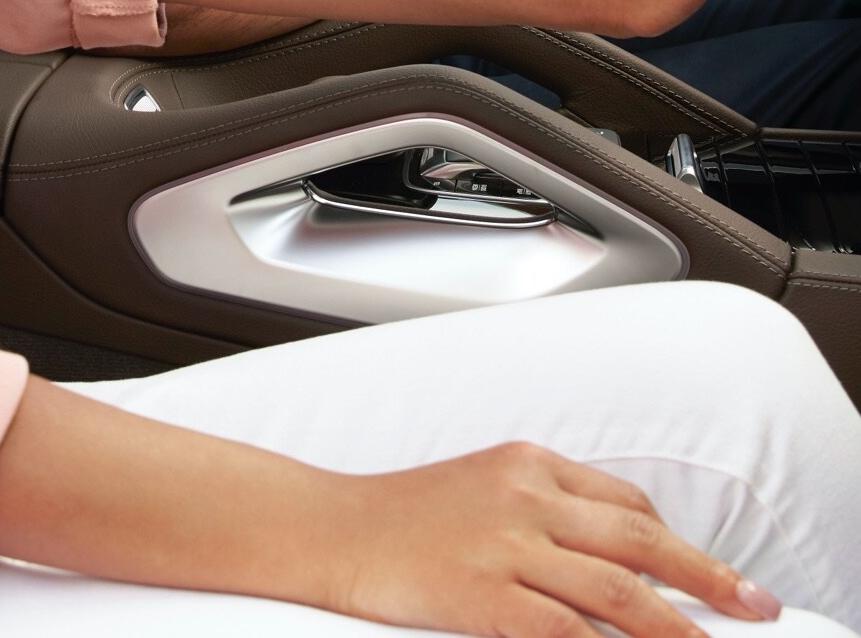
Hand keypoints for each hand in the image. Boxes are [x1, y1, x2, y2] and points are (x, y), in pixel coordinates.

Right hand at [328, 441, 780, 637]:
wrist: (330, 528)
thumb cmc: (401, 515)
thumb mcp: (481, 487)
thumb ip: (541, 509)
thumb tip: (607, 555)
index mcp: (527, 463)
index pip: (626, 505)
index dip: (676, 546)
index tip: (707, 578)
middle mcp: (525, 495)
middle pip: (640, 541)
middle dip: (707, 578)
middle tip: (753, 607)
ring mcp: (506, 545)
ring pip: (618, 591)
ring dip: (677, 627)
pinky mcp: (483, 594)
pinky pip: (564, 630)